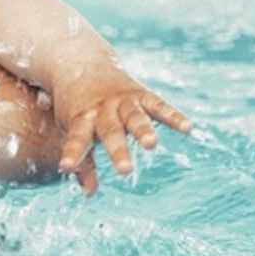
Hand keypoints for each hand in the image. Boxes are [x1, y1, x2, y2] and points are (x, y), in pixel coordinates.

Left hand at [53, 65, 191, 194]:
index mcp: (80, 119)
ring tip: (152, 144)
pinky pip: (158, 105)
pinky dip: (172, 115)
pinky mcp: (139, 93)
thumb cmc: (75, 105)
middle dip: (118, 150)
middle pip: (110, 131)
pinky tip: (188, 127)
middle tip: (125, 170)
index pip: (76, 139)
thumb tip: (89, 194)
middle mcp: (101, 109)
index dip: (72, 153)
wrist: (79, 61)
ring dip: (143, 130)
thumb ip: (83, 161)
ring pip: (134, 117)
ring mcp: (121, 100)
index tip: (66, 167)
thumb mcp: (69, 129)